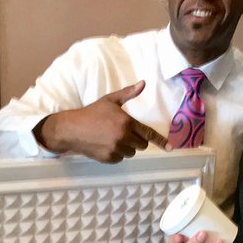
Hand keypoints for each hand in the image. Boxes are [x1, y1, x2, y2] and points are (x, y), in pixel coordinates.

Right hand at [33, 81, 167, 162]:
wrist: (72, 129)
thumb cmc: (91, 113)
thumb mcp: (110, 100)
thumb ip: (128, 93)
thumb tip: (143, 83)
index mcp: (126, 122)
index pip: (148, 134)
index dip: (160, 141)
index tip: (170, 148)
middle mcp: (123, 137)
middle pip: (141, 145)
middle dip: (136, 140)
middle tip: (123, 132)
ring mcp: (116, 149)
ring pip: (131, 153)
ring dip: (126, 147)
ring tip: (113, 138)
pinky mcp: (108, 158)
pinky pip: (120, 158)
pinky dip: (116, 154)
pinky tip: (106, 145)